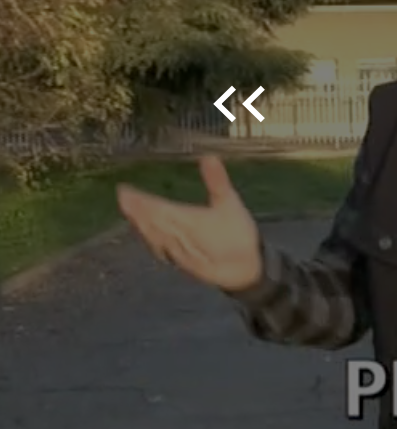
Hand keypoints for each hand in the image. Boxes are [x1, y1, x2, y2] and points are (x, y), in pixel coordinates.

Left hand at [117, 155, 261, 290]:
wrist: (243, 272)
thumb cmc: (239, 235)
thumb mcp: (232, 204)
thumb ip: (218, 181)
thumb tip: (208, 156)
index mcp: (185, 220)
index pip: (155, 208)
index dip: (138, 199)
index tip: (123, 189)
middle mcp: (175, 237)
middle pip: (149, 222)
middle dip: (134, 210)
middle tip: (122, 197)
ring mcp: (176, 252)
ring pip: (152, 236)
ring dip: (139, 224)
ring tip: (129, 213)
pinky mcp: (181, 263)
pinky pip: (158, 248)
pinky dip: (149, 239)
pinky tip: (148, 237)